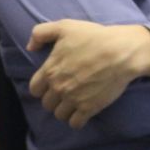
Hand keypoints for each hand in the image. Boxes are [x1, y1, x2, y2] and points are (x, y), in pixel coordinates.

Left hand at [27, 19, 149, 128]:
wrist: (120, 52)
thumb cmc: (93, 37)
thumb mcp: (64, 27)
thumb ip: (40, 33)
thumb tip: (30, 47)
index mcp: (50, 70)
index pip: (34, 89)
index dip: (42, 87)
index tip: (51, 84)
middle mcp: (58, 88)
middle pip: (47, 104)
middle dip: (54, 99)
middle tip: (65, 93)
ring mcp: (73, 100)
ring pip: (59, 115)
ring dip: (64, 110)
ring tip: (73, 102)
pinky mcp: (88, 108)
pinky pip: (75, 123)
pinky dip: (77, 120)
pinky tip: (82, 111)